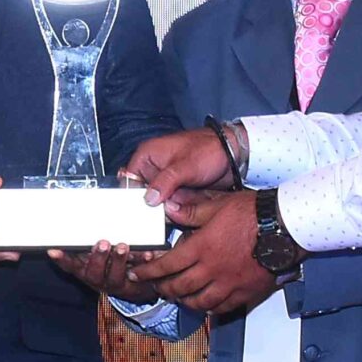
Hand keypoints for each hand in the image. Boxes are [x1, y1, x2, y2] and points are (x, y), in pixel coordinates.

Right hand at [47, 240, 152, 300]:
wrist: (133, 283)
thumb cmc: (108, 260)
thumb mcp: (96, 249)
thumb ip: (91, 233)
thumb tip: (89, 205)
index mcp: (85, 268)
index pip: (70, 265)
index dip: (62, 259)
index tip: (53, 250)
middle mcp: (97, 278)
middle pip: (92, 272)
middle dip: (97, 258)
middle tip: (102, 243)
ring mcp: (114, 283)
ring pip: (114, 276)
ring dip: (118, 261)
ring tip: (123, 246)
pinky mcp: (132, 285)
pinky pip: (138, 274)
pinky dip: (142, 262)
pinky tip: (148, 254)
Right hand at [125, 126, 240, 206]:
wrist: (232, 155)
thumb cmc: (209, 150)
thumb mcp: (185, 166)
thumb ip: (165, 182)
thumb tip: (148, 199)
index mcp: (148, 155)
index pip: (129, 179)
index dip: (132, 195)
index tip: (139, 210)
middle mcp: (154, 169)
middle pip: (142, 194)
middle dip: (153, 204)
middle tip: (163, 211)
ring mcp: (166, 181)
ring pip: (158, 202)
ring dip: (167, 207)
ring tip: (180, 204)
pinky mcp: (177, 190)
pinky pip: (171, 204)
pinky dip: (176, 208)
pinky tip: (185, 207)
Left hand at [130, 190, 275, 317]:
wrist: (284, 228)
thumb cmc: (252, 214)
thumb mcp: (217, 206)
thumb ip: (191, 211)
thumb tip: (168, 209)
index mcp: (201, 247)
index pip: (167, 265)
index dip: (148, 272)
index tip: (137, 274)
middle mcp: (212, 269)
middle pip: (179, 287)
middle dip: (162, 288)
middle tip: (155, 287)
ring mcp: (229, 284)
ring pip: (199, 302)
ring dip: (184, 301)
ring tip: (178, 296)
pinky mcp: (245, 292)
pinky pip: (222, 307)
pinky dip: (209, 307)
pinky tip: (205, 303)